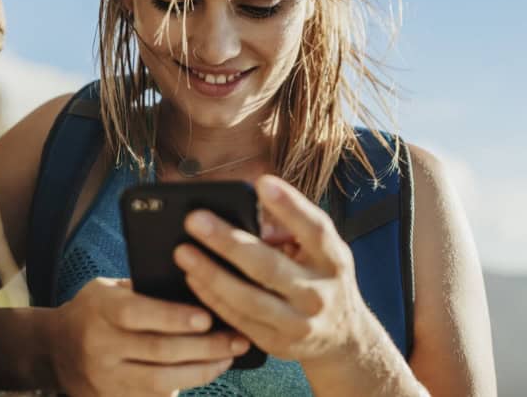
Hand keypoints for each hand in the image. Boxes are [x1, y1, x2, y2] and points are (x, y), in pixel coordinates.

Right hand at [47, 277, 251, 395]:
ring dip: (202, 370)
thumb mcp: (109, 289)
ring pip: (161, 381)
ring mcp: (106, 378)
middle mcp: (101, 346)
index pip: (138, 314)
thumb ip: (145, 289)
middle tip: (237, 339)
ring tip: (230, 356)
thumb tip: (199, 285)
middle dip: (205, 347)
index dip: (173, 317)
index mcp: (100, 310)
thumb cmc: (96, 310)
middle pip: (158, 351)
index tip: (207, 317)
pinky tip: (210, 370)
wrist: (54, 350)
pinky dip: (187, 385)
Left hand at [173, 175, 380, 365]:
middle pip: (269, 266)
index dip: (291, 206)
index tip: (263, 183)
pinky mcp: (277, 343)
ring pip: (247, 298)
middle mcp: (318, 292)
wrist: (343, 337)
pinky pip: (238, 319)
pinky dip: (212, 298)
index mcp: (333, 259)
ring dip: (211, 273)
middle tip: (195, 220)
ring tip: (183, 252)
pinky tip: (193, 278)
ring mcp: (298, 322)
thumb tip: (250, 208)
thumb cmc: (323, 279)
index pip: (315, 229)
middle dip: (228, 242)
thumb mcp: (322, 251)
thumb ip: (292, 229)